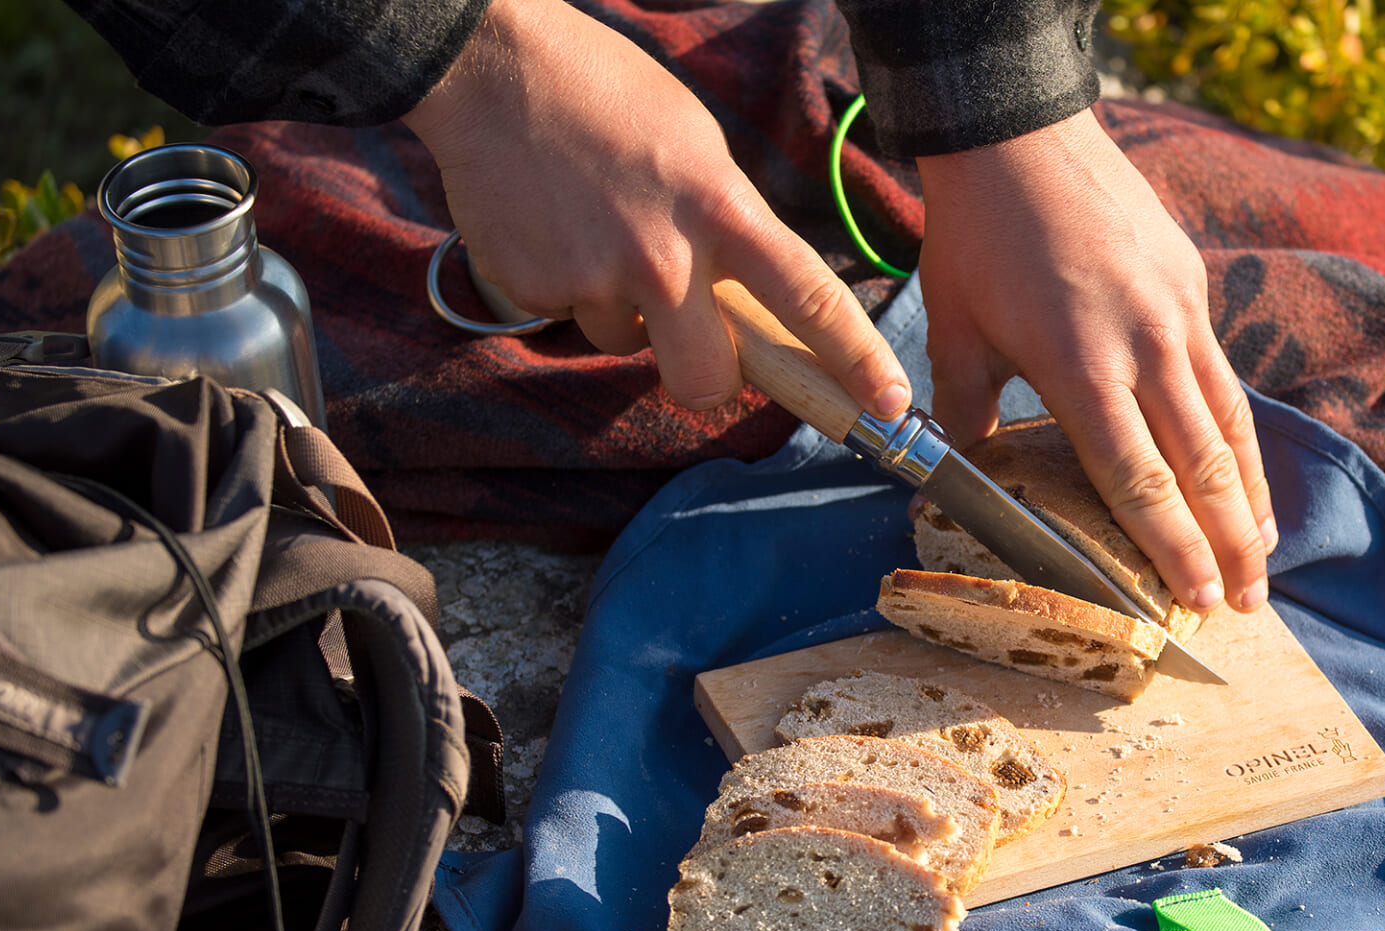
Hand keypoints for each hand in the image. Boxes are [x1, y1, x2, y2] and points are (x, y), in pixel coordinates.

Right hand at [401, 0, 908, 417]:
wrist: (492, 71)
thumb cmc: (606, 96)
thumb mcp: (698, 148)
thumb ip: (728, 224)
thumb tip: (748, 298)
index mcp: (720, 209)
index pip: (808, 298)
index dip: (856, 360)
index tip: (892, 404)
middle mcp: (663, 257)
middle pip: (708, 379)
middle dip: (706, 378)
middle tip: (692, 345)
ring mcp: (595, 279)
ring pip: (629, 343)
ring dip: (621, 309)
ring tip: (596, 231)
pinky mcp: (535, 291)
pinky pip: (569, 316)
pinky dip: (564, 285)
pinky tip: (552, 226)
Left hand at [914, 109, 1275, 612]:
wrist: (1020, 134)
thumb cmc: (975, 236)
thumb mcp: (954, 330)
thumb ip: (966, 411)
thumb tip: (971, 471)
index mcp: (1079, 366)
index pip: (1137, 479)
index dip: (1172, 547)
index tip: (1194, 598)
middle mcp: (1144, 346)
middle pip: (1202, 464)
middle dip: (1229, 544)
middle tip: (1246, 605)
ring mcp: (1177, 314)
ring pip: (1228, 423)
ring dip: (1250, 497)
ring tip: (1262, 555)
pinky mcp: (1191, 286)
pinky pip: (1223, 376)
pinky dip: (1238, 433)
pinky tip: (1242, 469)